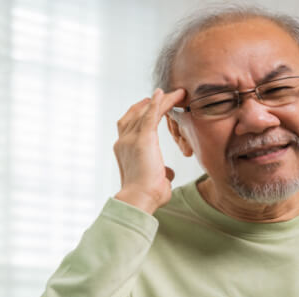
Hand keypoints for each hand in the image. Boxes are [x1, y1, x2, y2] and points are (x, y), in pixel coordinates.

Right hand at [113, 88, 185, 213]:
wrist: (139, 199)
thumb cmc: (146, 196)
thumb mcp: (153, 180)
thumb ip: (159, 172)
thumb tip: (167, 173)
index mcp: (123, 151)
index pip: (128, 125)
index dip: (138, 114)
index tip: (148, 106)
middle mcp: (123, 141)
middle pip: (134, 115)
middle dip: (148, 104)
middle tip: (162, 95)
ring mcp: (131, 139)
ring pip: (145, 112)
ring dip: (161, 102)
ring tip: (176, 94)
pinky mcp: (142, 138)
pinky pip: (151, 115)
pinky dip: (158, 103)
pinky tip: (165, 94)